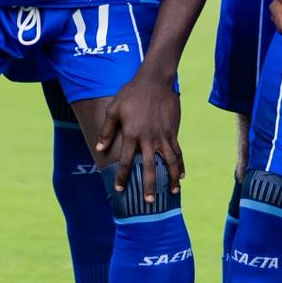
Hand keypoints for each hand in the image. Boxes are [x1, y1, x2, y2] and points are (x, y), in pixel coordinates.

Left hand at [94, 73, 181, 205]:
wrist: (155, 80)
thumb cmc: (131, 93)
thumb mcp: (114, 109)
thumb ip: (107, 130)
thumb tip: (100, 149)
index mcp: (131, 134)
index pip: (125, 162)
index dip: (122, 177)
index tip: (119, 190)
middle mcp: (148, 138)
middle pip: (148, 167)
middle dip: (148, 186)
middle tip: (148, 202)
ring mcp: (162, 136)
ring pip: (168, 162)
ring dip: (169, 179)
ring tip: (170, 193)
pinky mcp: (173, 132)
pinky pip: (177, 152)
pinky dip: (180, 165)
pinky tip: (181, 176)